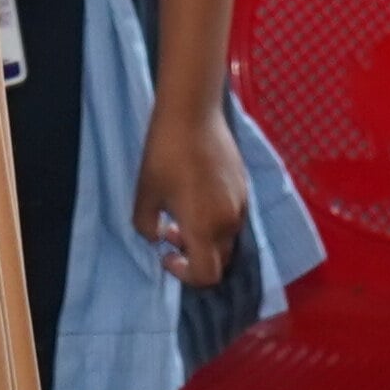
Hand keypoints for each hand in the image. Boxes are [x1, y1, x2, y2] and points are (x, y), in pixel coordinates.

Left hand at [137, 95, 251, 289]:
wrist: (193, 113)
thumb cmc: (165, 155)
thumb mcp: (145, 194)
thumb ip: (147, 227)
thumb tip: (157, 237)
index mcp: (205, 228)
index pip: (207, 276)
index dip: (185, 275)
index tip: (167, 254)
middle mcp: (229, 221)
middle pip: (219, 260)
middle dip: (195, 256)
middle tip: (171, 233)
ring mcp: (241, 202)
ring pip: (227, 238)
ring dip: (206, 237)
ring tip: (182, 212)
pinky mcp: (244, 186)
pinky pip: (233, 217)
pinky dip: (216, 220)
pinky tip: (197, 195)